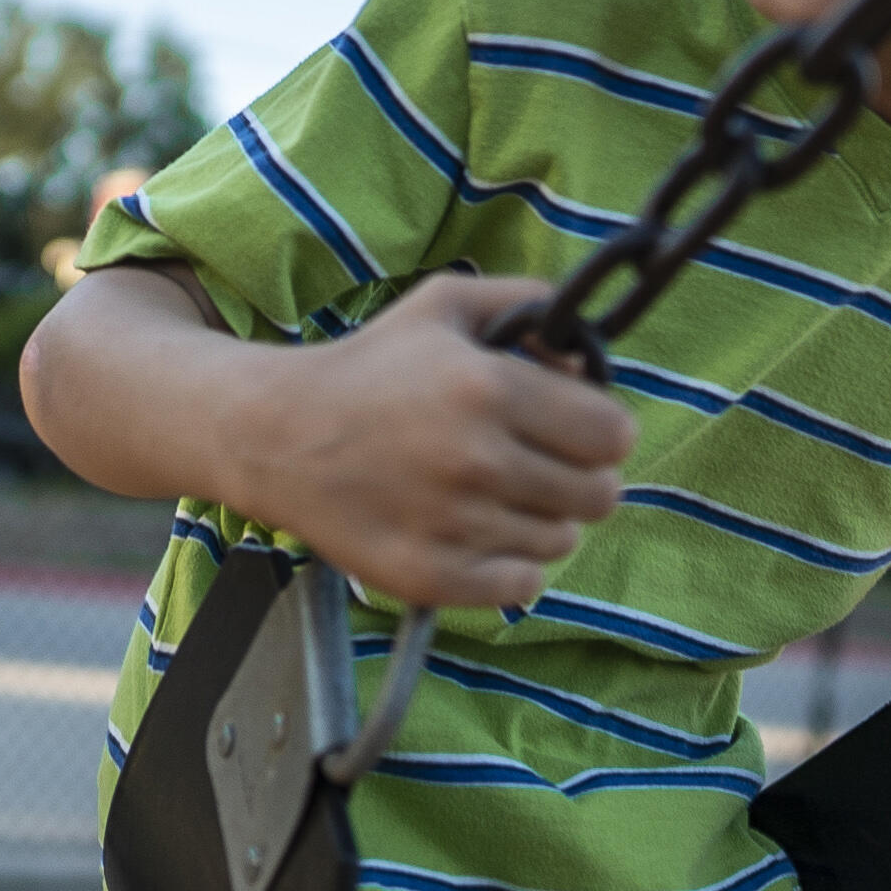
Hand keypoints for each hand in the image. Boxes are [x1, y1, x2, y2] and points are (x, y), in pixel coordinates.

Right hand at [237, 274, 636, 613]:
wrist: (277, 436)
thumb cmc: (371, 365)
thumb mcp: (445, 305)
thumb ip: (529, 304)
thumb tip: (590, 357)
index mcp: (490, 388)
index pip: (613, 436)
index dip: (603, 431)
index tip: (577, 430)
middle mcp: (478, 460)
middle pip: (599, 496)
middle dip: (580, 478)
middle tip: (541, 466)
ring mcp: (454, 525)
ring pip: (562, 542)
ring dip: (544, 521)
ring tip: (497, 495)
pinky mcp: (430, 577)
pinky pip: (522, 585)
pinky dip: (512, 565)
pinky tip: (480, 534)